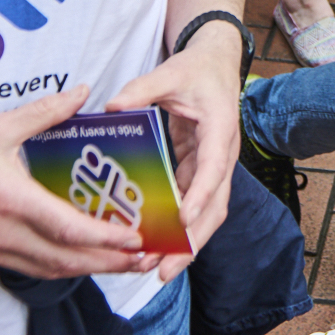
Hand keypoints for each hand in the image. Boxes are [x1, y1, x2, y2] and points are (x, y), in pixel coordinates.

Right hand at [0, 86, 152, 277]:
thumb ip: (43, 111)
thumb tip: (82, 92)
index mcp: (9, 201)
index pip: (67, 229)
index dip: (104, 238)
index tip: (134, 238)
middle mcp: (2, 235)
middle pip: (65, 260)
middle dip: (107, 262)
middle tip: (141, 258)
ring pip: (47, 270)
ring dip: (85, 269)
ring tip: (118, 263)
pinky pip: (25, 267)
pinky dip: (56, 266)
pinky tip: (74, 256)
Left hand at [103, 24, 245, 281]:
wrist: (216, 64)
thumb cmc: (196, 70)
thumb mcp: (170, 72)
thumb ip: (142, 88)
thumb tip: (112, 106)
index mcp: (220, 129)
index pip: (214, 168)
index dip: (199, 196)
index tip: (182, 222)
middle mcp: (221, 155)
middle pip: (215, 205)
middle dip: (193, 240)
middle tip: (165, 268)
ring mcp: (212, 166)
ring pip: (206, 213)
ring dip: (187, 243)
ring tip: (159, 270)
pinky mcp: (199, 171)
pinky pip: (192, 205)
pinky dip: (178, 230)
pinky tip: (156, 248)